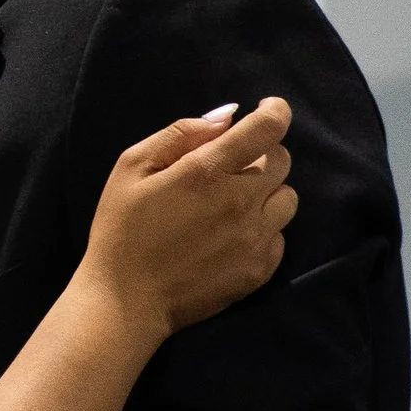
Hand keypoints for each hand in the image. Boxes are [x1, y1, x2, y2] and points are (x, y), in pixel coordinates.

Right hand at [82, 95, 295, 344]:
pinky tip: (233, 236)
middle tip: (232, 167)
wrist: (126, 301)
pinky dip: (264, 229)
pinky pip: (281, 236)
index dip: (275, 111)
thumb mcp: (132, 167)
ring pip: (288, 199)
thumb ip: (180, 134)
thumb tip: (226, 118)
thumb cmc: (121, 229)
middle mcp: (241, 202)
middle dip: (262, 155)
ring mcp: (255, 239)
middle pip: (283, 162)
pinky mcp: (260, 270)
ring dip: (268, 193)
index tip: (269, 109)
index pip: (267, 129)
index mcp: (208, 171)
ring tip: (236, 204)